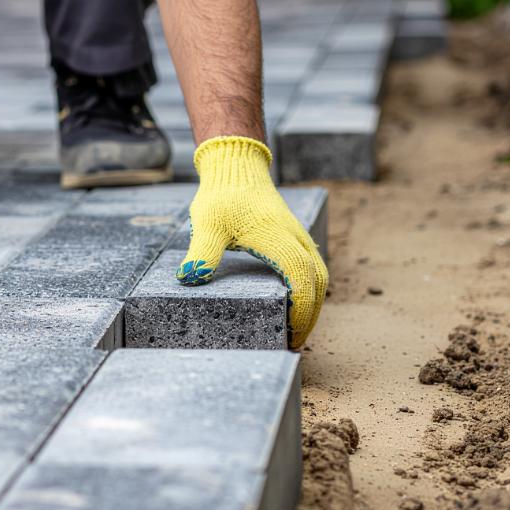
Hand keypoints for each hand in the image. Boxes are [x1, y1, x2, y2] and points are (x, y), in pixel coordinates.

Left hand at [176, 136, 327, 348]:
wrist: (236, 167)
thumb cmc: (221, 196)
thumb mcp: (207, 224)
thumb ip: (201, 252)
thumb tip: (189, 278)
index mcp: (276, 237)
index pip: (300, 277)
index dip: (301, 308)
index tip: (291, 332)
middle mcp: (294, 238)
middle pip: (318, 282)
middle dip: (310, 315)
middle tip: (294, 342)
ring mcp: (298, 237)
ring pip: (319, 274)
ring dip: (314, 303)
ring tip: (297, 329)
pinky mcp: (295, 237)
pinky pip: (313, 267)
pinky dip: (311, 289)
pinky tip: (296, 304)